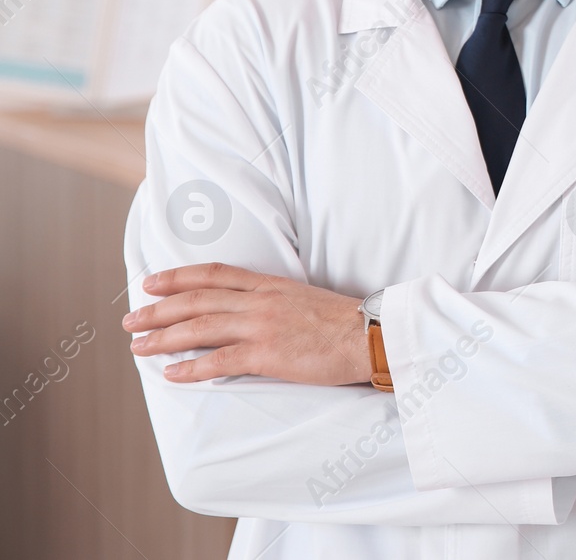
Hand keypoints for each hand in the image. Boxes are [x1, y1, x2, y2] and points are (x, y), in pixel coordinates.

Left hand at [125, 263, 368, 385]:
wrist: (371, 335)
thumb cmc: (344, 322)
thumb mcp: (305, 298)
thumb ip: (274, 301)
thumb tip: (247, 312)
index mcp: (271, 284)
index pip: (215, 274)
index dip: (178, 277)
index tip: (152, 282)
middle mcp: (261, 301)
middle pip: (197, 300)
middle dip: (158, 309)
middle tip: (131, 320)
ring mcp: (263, 326)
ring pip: (199, 328)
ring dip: (163, 338)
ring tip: (139, 348)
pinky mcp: (268, 354)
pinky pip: (219, 361)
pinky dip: (191, 369)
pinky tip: (172, 374)